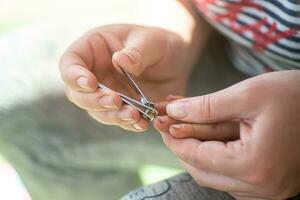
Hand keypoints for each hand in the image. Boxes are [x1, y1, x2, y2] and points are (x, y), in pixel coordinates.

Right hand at [59, 24, 196, 131]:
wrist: (175, 62)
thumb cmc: (159, 43)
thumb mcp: (151, 41)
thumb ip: (137, 51)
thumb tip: (119, 61)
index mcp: (92, 49)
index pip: (70, 63)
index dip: (74, 76)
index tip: (91, 83)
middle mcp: (94, 73)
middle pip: (78, 93)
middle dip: (94, 101)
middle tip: (115, 101)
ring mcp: (106, 92)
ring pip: (97, 111)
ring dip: (113, 116)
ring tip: (133, 115)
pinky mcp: (120, 107)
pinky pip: (118, 119)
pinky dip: (128, 123)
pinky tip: (141, 123)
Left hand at [154, 71, 299, 198]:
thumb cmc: (295, 96)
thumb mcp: (247, 94)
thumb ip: (205, 107)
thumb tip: (173, 113)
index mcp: (255, 166)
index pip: (198, 156)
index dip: (174, 138)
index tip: (160, 122)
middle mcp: (260, 187)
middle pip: (202, 170)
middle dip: (182, 144)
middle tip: (168, 123)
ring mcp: (266, 189)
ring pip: (213, 173)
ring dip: (196, 148)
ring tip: (185, 124)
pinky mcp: (268, 182)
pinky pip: (230, 173)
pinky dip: (214, 154)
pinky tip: (208, 133)